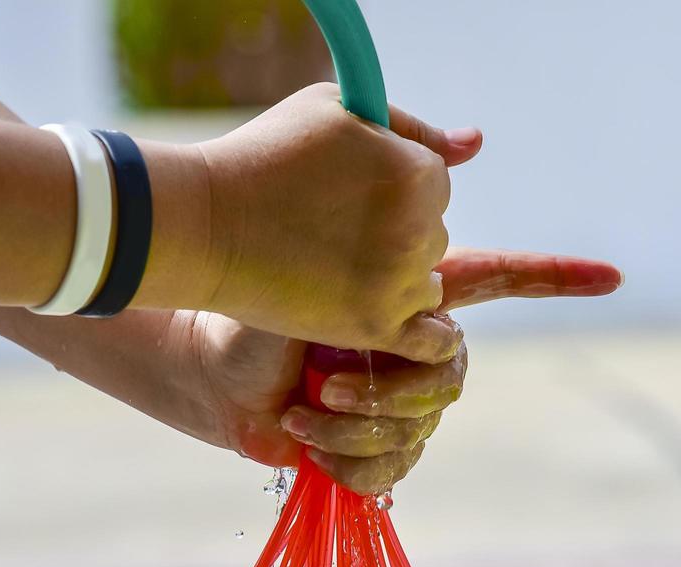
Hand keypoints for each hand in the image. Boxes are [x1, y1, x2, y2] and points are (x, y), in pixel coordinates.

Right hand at [141, 84, 479, 362]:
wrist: (205, 228)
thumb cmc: (265, 158)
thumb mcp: (335, 113)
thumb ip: (409, 127)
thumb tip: (476, 144)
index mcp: (415, 173)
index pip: (435, 183)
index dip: (393, 187)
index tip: (349, 195)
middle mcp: (417, 228)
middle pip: (432, 235)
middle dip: (395, 233)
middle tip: (333, 232)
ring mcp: (399, 282)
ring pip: (427, 284)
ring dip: (395, 280)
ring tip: (336, 268)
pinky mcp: (376, 328)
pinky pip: (432, 340)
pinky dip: (419, 333)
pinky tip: (386, 316)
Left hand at [185, 247, 622, 493]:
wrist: (211, 372)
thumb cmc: (256, 303)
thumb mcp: (306, 260)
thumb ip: (373, 226)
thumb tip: (466, 147)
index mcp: (416, 299)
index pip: (504, 282)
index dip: (556, 281)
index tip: (613, 276)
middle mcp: (419, 351)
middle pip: (453, 377)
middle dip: (389, 388)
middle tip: (326, 379)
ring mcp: (401, 405)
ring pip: (419, 429)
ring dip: (353, 427)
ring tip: (302, 408)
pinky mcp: (377, 452)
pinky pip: (391, 471)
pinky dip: (345, 464)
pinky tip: (306, 444)